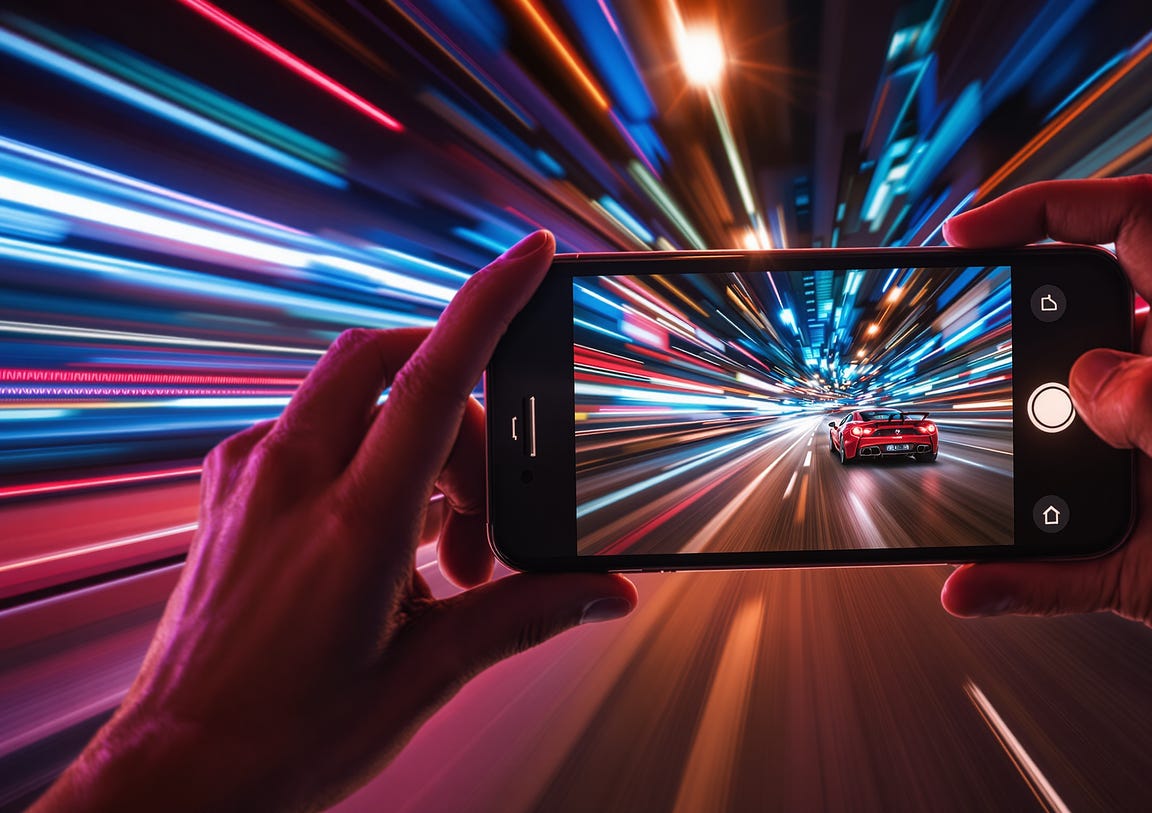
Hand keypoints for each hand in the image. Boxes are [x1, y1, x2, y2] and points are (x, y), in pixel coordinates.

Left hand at [34, 231, 636, 812]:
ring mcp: (248, 479)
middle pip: (387, 363)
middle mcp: (291, 483)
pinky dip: (359, 456)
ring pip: (347, 393)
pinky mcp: (226, 491)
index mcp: (352, 526)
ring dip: (409, 438)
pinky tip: (373, 539)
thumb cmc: (287, 736)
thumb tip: (603, 592)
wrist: (179, 773)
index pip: (430, 381)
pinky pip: (308, 428)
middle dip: (456, 401)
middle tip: (478, 509)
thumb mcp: (425, 676)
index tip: (529, 256)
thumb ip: (522, 617)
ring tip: (432, 549)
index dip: (487, 306)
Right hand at [939, 176, 1151, 808]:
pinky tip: (975, 585)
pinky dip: (1009, 565)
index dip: (1051, 209)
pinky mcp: (1124, 534)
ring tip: (971, 485)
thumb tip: (1083, 379)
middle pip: (1071, 320)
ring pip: (1046, 431)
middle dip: (1009, 336)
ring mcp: (1146, 464)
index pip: (1134, 227)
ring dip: (1003, 460)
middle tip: (960, 367)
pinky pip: (1044, 541)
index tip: (972, 235)